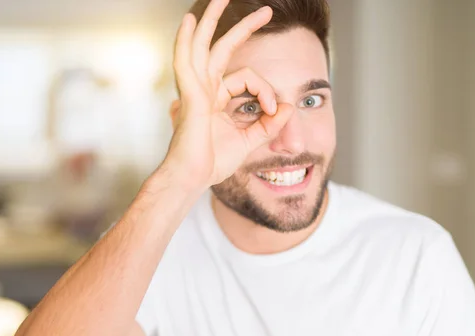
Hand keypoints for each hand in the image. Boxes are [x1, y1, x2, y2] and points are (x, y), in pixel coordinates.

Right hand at [163, 0, 293, 189]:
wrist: (193, 178)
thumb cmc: (212, 163)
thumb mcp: (250, 141)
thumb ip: (270, 124)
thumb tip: (289, 106)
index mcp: (216, 98)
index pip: (247, 79)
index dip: (267, 91)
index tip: (275, 109)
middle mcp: (205, 89)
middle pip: (223, 48)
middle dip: (244, 28)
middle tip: (267, 11)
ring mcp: (195, 89)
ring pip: (204, 45)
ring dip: (212, 20)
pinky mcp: (190, 95)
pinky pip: (186, 62)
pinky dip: (185, 41)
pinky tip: (190, 21)